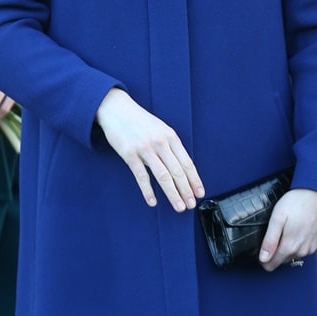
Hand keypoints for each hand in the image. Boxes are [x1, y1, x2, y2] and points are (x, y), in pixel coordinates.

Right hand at [95, 88, 203, 211]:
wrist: (117, 109)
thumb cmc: (139, 121)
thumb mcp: (160, 129)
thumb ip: (170, 146)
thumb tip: (182, 168)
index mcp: (170, 136)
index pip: (187, 162)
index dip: (194, 180)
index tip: (199, 193)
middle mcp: (160, 142)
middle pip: (177, 171)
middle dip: (186, 190)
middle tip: (190, 204)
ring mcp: (145, 148)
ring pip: (163, 176)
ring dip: (173, 194)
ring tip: (179, 206)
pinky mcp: (129, 154)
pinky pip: (141, 176)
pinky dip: (148, 191)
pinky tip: (152, 201)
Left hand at [258, 188, 316, 271]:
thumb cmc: (296, 202)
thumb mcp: (277, 218)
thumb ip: (270, 241)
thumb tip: (263, 259)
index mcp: (290, 246)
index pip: (271, 265)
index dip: (263, 259)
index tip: (261, 247)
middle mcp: (302, 251)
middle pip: (282, 260)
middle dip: (275, 251)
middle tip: (274, 232)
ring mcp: (311, 248)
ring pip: (293, 255)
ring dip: (287, 247)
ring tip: (286, 229)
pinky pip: (303, 249)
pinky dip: (298, 243)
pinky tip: (297, 230)